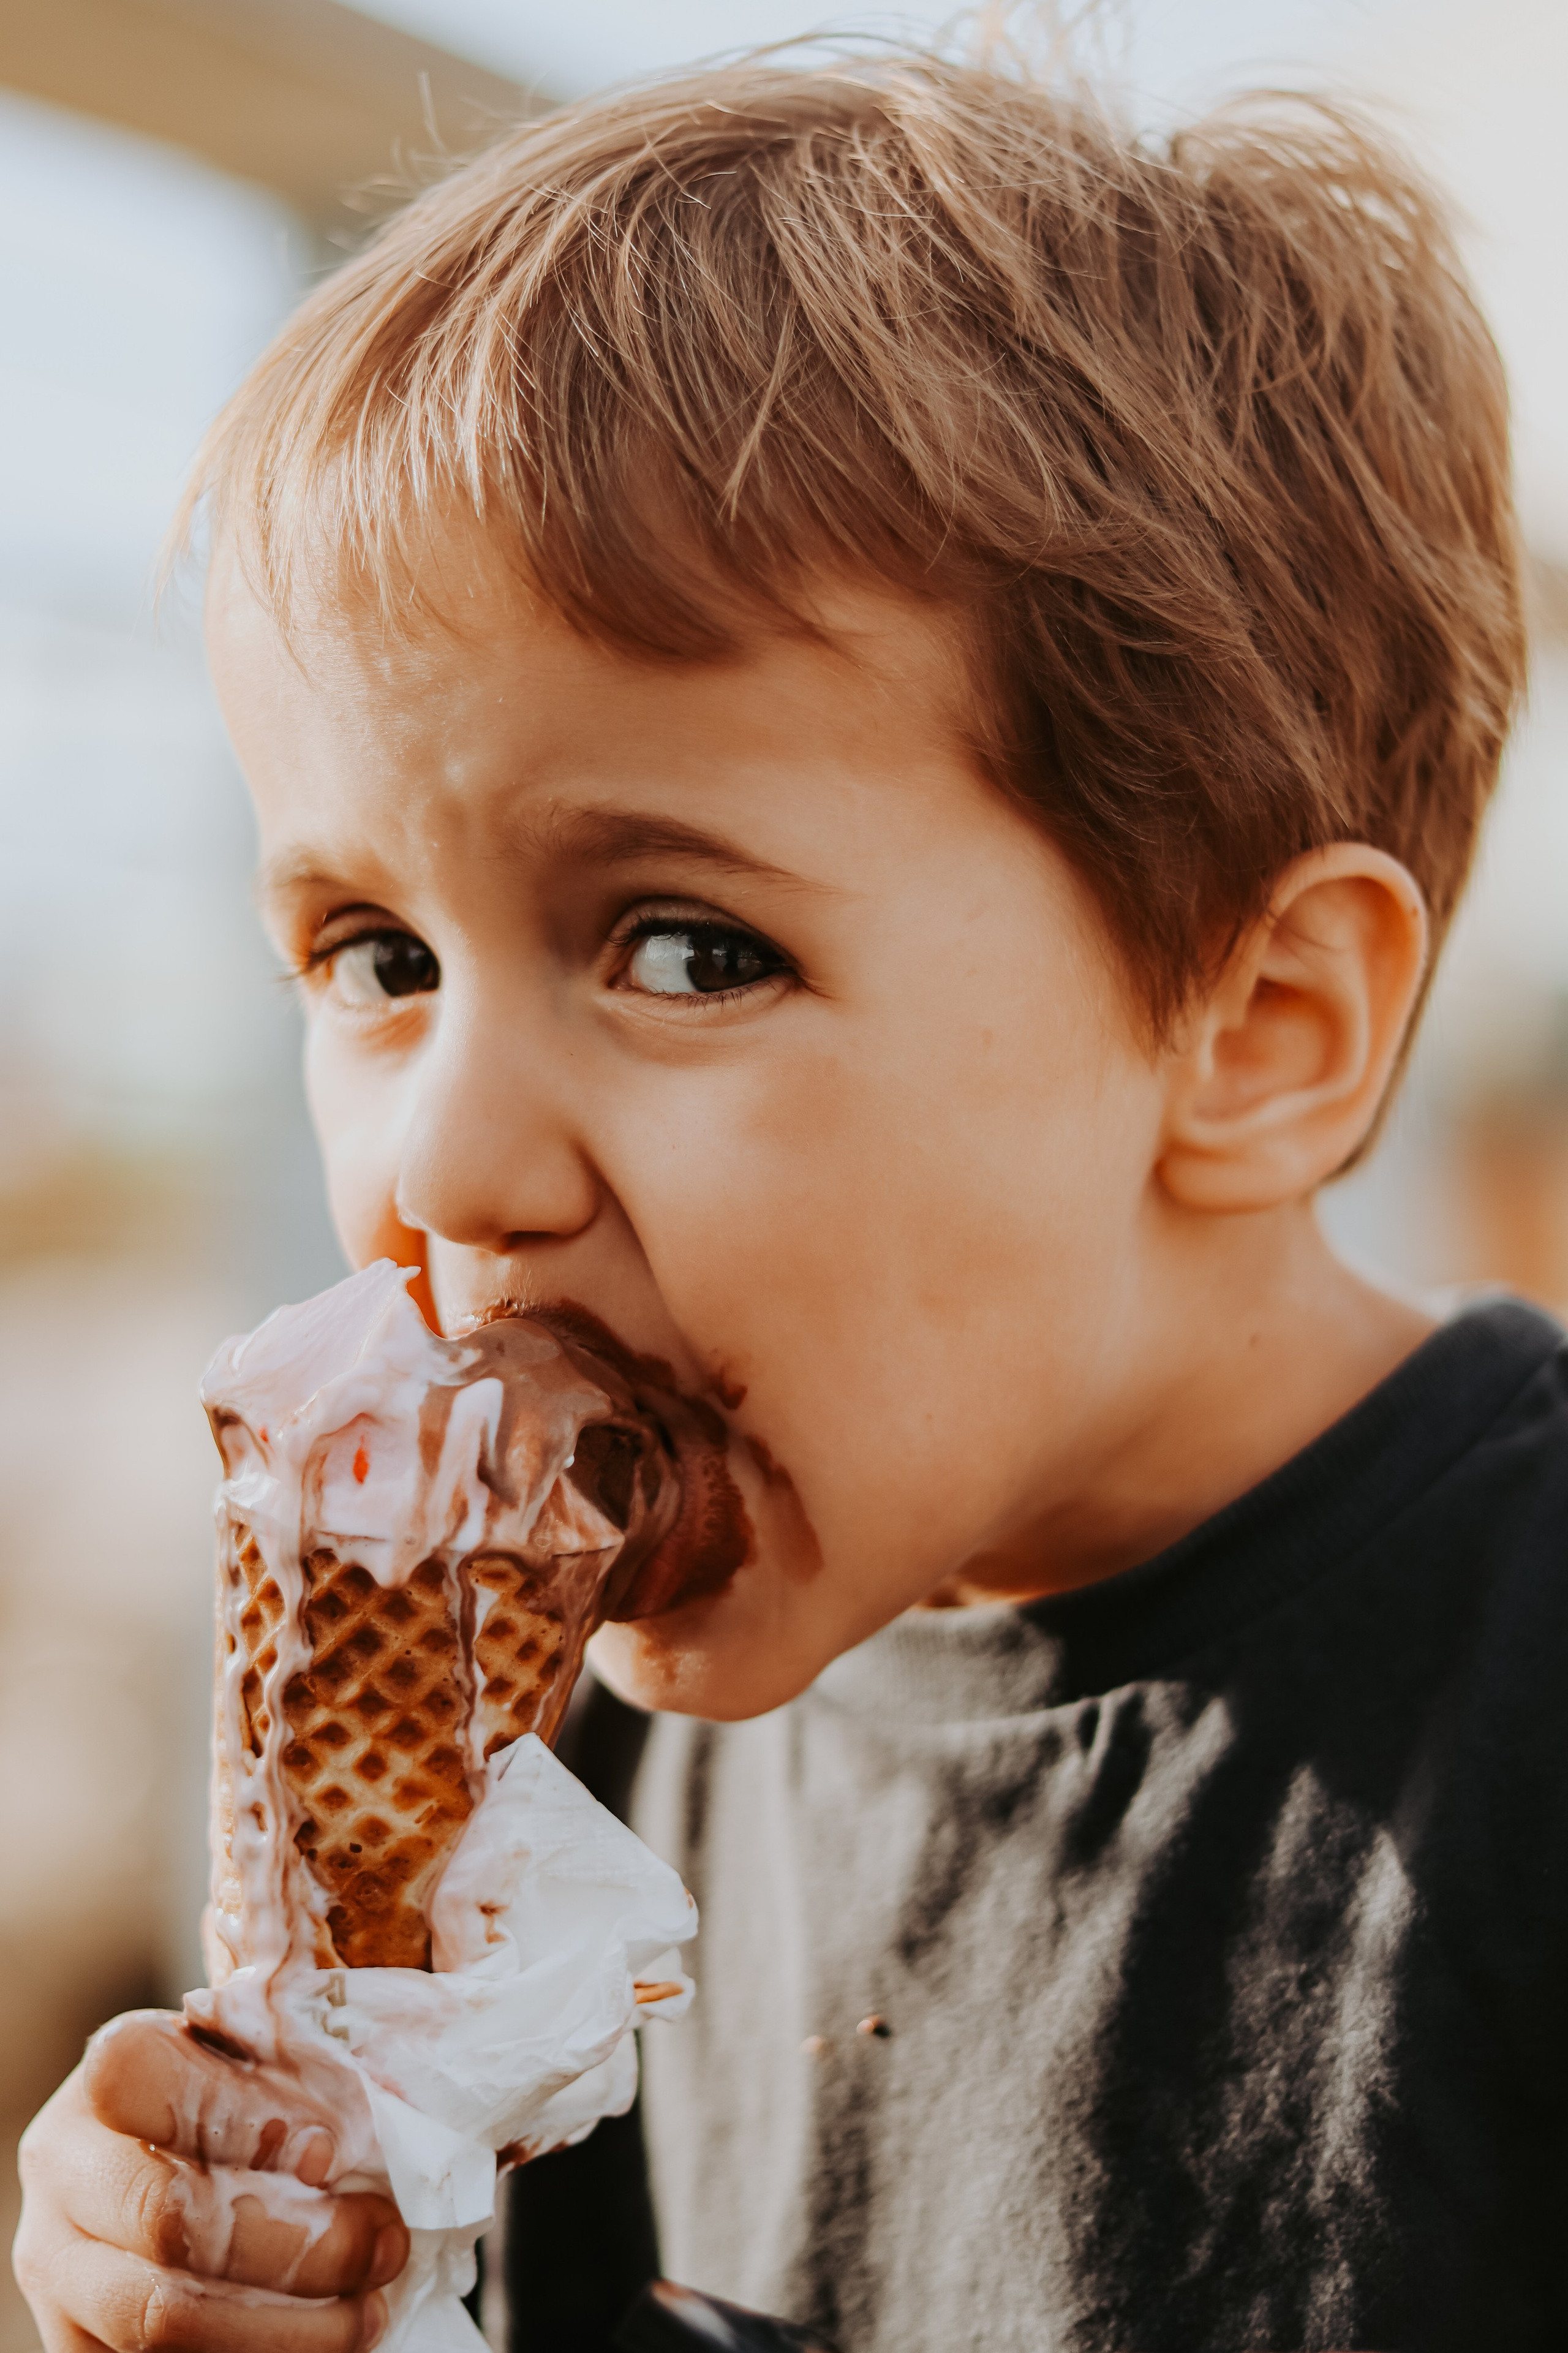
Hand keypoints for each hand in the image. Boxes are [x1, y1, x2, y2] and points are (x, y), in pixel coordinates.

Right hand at [14, 2010, 406, 2350]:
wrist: (175, 2169)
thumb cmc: (242, 2098)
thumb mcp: (257, 2052)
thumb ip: (290, 2046)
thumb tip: (373, 2053)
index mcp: (110, 2074)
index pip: (144, 2079)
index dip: (241, 2117)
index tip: (329, 2151)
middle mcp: (68, 2173)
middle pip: (166, 2218)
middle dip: (296, 2243)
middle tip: (385, 2243)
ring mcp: (63, 2272)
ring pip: (164, 2319)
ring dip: (287, 2326)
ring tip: (369, 2308)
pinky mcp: (77, 2347)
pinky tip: (323, 2343)